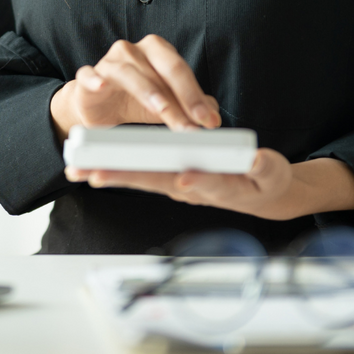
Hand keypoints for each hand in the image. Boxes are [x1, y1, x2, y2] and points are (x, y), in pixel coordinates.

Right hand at [48, 34, 220, 139]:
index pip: (182, 71)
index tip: (210, 122)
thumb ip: (190, 108)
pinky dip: (94, 79)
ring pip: (131, 72)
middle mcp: (135, 50)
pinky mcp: (87, 75)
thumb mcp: (167, 107)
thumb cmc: (135, 101)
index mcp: (158, 51)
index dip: (197, 97)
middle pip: (163, 67)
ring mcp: (109, 61)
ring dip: (149, 92)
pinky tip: (101, 87)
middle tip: (192, 123)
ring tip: (163, 111)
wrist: (97, 105)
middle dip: (181, 97)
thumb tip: (214, 114)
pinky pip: (89, 74)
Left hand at [64, 151, 353, 223]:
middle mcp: (192, 187)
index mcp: (218, 186)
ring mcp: (179, 184)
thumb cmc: (267, 183)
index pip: (199, 182)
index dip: (188, 180)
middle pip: (155, 181)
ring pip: (142, 178)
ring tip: (80, 172)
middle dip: (124, 177)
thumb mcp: (273, 174)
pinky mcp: (173, 177)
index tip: (177, 178)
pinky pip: (143, 172)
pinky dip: (119, 169)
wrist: (263, 194)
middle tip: (94, 175)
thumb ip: (264, 168)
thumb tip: (255, 160)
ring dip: (111, 174)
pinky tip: (94, 168)